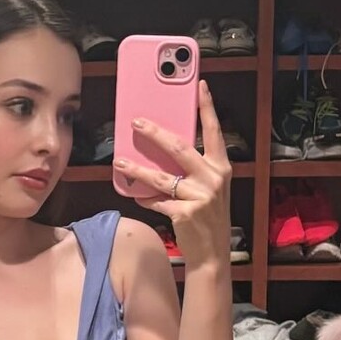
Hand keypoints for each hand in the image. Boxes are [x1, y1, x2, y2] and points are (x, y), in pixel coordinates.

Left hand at [115, 79, 231, 269]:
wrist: (212, 254)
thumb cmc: (207, 218)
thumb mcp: (209, 189)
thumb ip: (194, 168)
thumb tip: (165, 147)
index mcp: (221, 167)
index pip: (214, 131)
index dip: (207, 107)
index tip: (200, 85)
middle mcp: (213, 179)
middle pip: (179, 148)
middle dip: (155, 133)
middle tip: (136, 122)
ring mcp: (200, 196)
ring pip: (161, 177)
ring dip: (137, 169)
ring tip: (120, 161)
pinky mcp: (185, 213)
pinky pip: (157, 200)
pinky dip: (145, 198)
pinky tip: (136, 195)